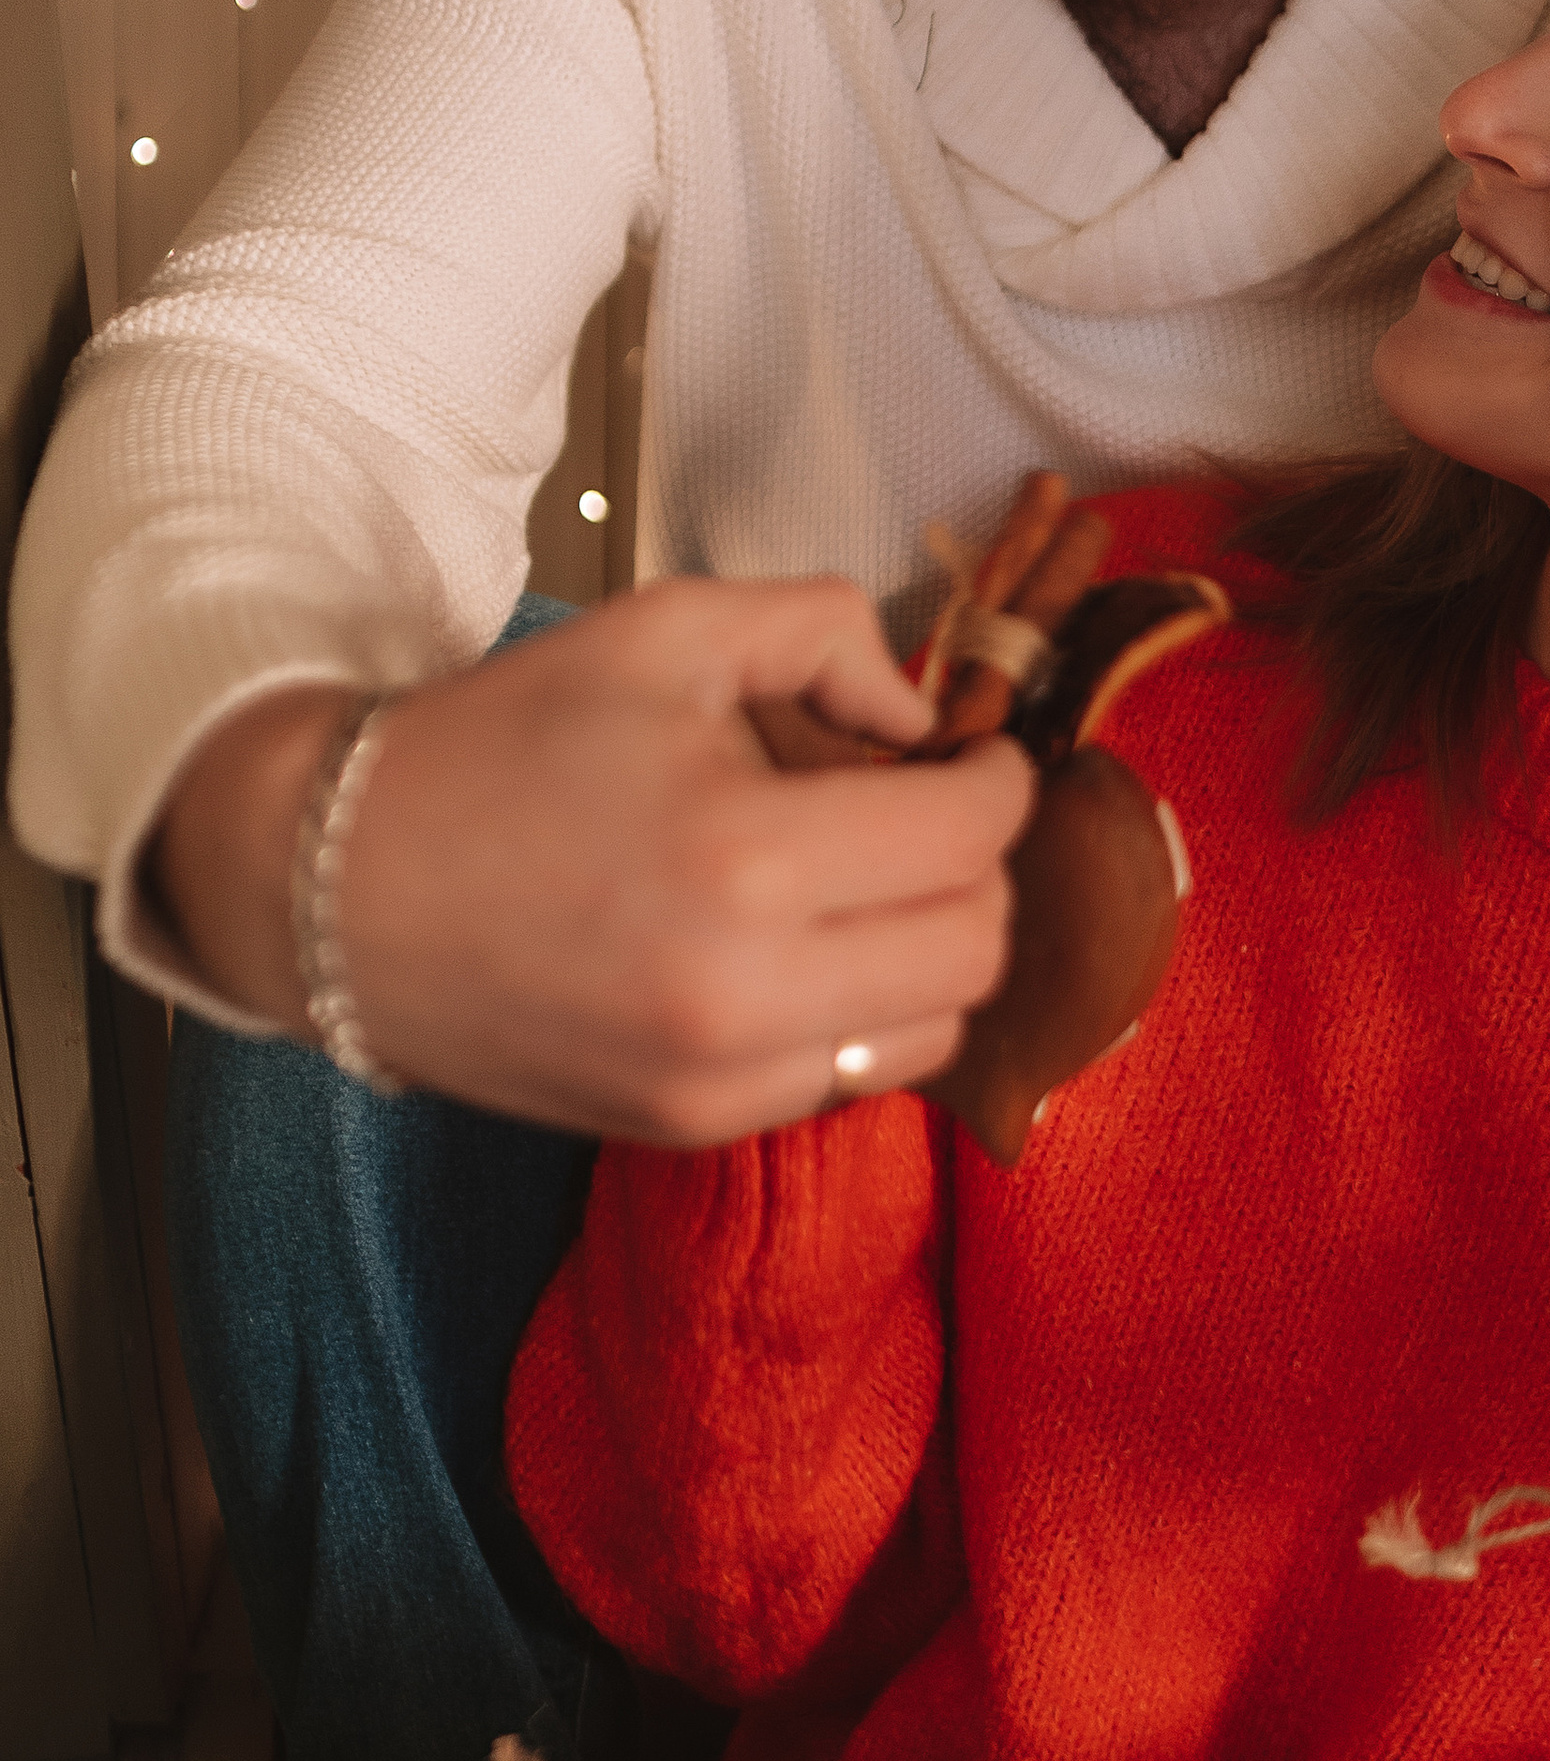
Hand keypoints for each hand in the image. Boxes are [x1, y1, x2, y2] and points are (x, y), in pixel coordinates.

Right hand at [146, 580, 1032, 1139]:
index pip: (969, 837)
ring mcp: (717, 1082)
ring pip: (931, 1033)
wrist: (340, 886)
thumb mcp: (668, 632)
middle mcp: (746, 993)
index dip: (999, 783)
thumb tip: (926, 717)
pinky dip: (854, 1012)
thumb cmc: (505, 742)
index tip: (976, 758)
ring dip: (929, 952)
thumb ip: (827, 636)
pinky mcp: (686, 1129)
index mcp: (747, 856)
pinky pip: (843, 1078)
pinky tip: (797, 947)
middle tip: (930, 817)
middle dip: (978, 870)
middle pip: (977, 948)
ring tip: (866, 885)